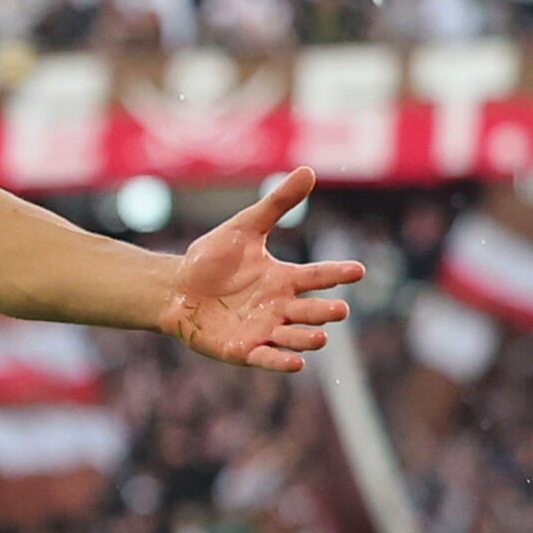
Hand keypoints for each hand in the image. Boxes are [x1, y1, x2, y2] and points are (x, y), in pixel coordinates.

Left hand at [160, 168, 365, 371]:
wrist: (174, 288)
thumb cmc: (211, 259)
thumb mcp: (244, 228)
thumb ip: (276, 204)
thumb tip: (308, 170)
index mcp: (284, 279)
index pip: (318, 276)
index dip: (337, 274)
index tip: (358, 270)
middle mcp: (280, 307)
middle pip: (311, 312)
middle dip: (326, 312)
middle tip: (340, 310)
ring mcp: (264, 330)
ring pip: (295, 337)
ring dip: (308, 338)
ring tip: (320, 336)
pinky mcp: (244, 350)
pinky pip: (267, 359)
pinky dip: (282, 362)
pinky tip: (297, 362)